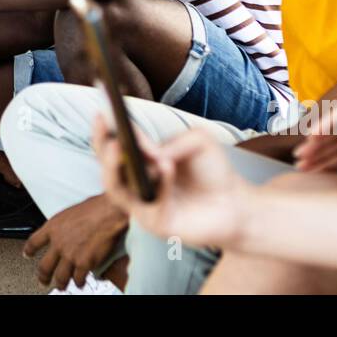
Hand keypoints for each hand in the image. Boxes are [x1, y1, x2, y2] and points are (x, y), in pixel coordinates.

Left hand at [23, 195, 127, 290]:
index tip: (27, 255)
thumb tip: (65, 232)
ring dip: (61, 284)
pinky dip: (79, 282)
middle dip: (42, 276)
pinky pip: (78, 279)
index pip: (34, 242)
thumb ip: (63, 226)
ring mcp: (70, 255)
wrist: (107, 212)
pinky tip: (80, 282)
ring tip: (62, 286)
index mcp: (53, 227)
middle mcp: (58, 243)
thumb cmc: (94, 207)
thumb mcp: (69, 213)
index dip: (29, 250)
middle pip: (44, 266)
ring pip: (60, 277)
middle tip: (43, 281)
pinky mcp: (83, 263)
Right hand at [96, 116, 249, 250]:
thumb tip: (154, 154)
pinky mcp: (157, 224)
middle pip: (108, 167)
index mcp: (142, 161)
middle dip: (102, 149)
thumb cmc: (212, 171)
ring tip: (119, 147)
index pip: (115, 145)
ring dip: (114, 168)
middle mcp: (136, 183)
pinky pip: (151, 204)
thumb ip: (175, 141)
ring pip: (116, 189)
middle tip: (107, 133)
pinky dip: (159, 183)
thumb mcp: (198, 141)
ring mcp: (143, 205)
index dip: (105, 130)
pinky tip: (167, 165)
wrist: (236, 203)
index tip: (101, 112)